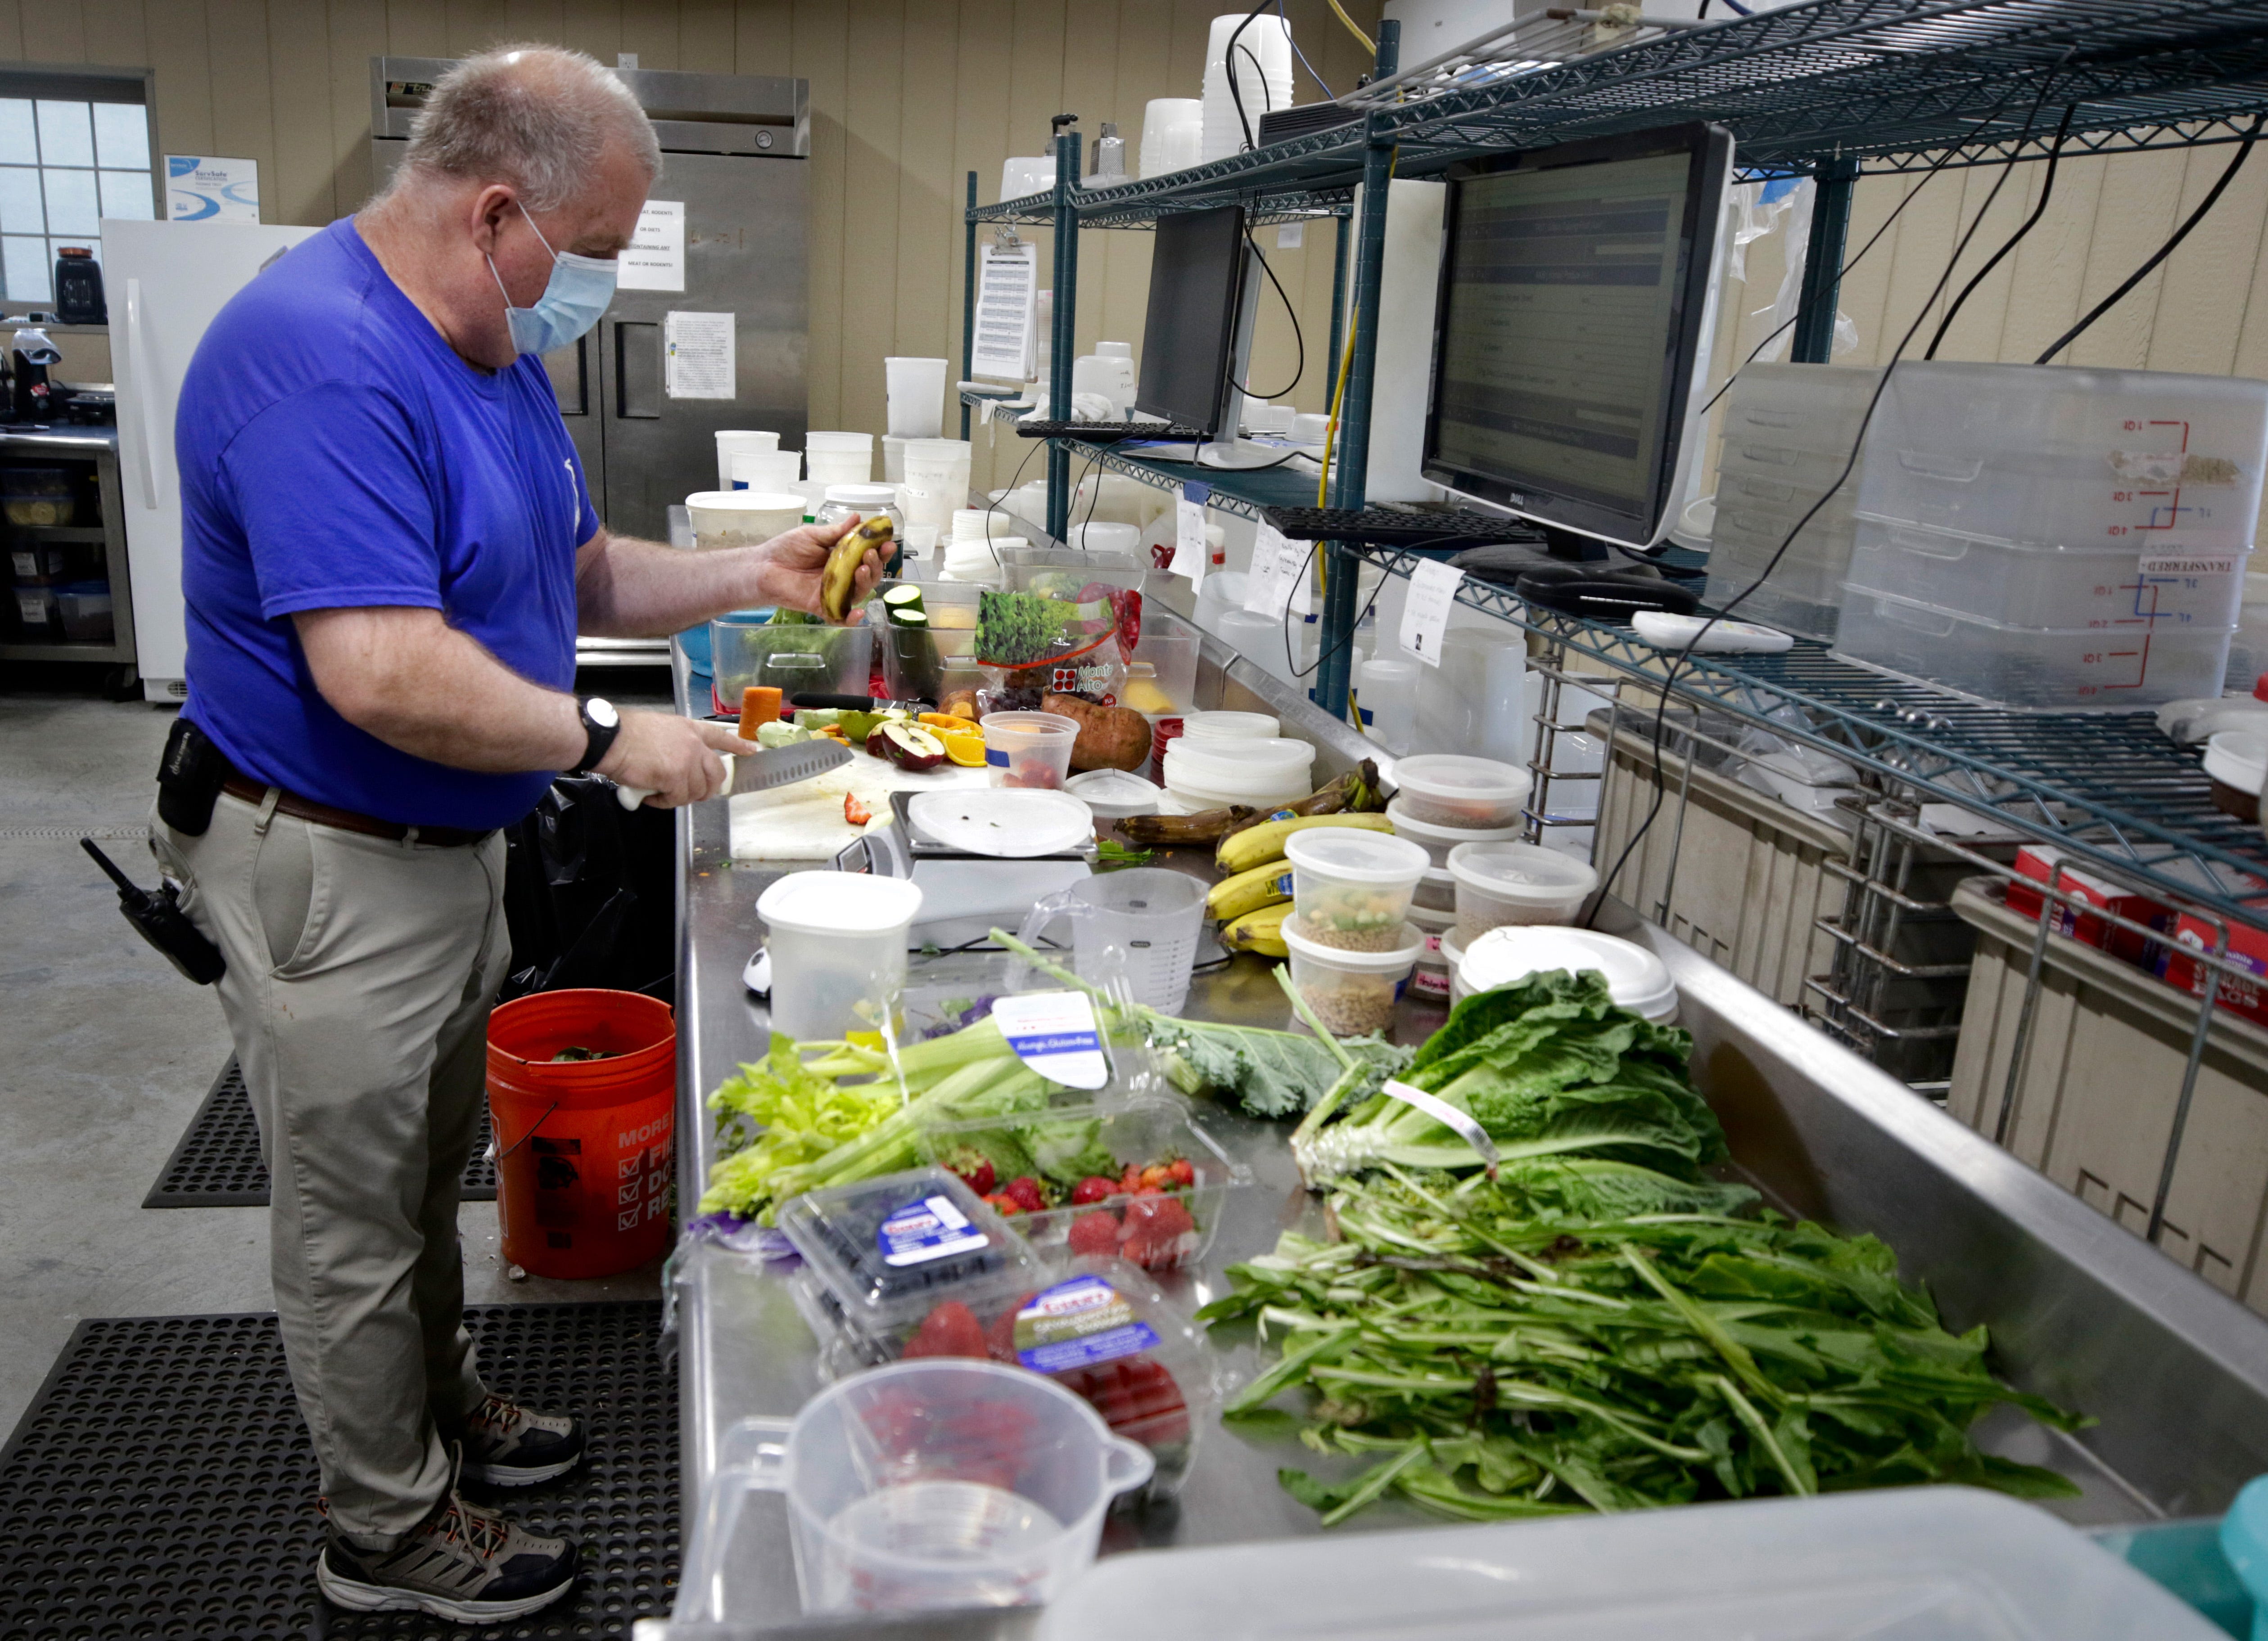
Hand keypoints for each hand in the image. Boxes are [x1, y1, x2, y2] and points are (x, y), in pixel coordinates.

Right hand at [594, 712, 756, 806]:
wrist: (610, 738)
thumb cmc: (626, 733)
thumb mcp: (660, 729)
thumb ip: (676, 744)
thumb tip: (678, 764)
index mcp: (690, 729)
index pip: (721, 737)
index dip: (737, 745)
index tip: (751, 751)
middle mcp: (693, 744)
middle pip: (716, 772)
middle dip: (707, 788)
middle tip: (691, 794)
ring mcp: (687, 760)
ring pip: (697, 790)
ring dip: (680, 797)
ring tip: (661, 794)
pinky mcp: (675, 777)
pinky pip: (677, 799)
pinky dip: (664, 802)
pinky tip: (651, 797)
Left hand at [757, 515, 885, 622]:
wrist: (763, 566)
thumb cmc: (786, 549)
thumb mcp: (813, 535)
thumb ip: (836, 532)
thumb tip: (857, 518)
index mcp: (842, 559)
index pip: (867, 556)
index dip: (879, 551)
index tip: (887, 542)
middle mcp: (842, 577)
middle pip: (869, 576)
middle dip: (876, 565)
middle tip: (871, 554)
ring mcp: (834, 593)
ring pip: (859, 594)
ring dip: (866, 582)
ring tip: (863, 569)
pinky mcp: (822, 608)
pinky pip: (841, 617)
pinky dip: (852, 619)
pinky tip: (859, 612)